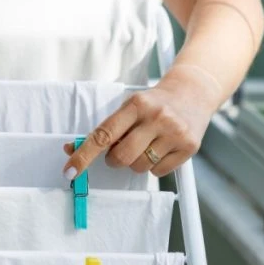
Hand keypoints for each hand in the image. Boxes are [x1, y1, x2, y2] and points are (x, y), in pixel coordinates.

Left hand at [62, 64, 221, 177]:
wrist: (194, 92)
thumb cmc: (153, 103)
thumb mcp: (130, 106)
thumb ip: (106, 128)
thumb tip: (72, 148)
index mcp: (136, 104)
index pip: (104, 134)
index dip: (84, 155)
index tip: (69, 171)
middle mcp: (157, 117)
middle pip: (122, 157)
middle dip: (114, 160)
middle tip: (118, 153)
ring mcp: (174, 132)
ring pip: (140, 167)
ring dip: (136, 162)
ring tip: (146, 145)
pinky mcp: (189, 146)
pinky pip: (159, 172)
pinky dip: (155, 166)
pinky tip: (162, 148)